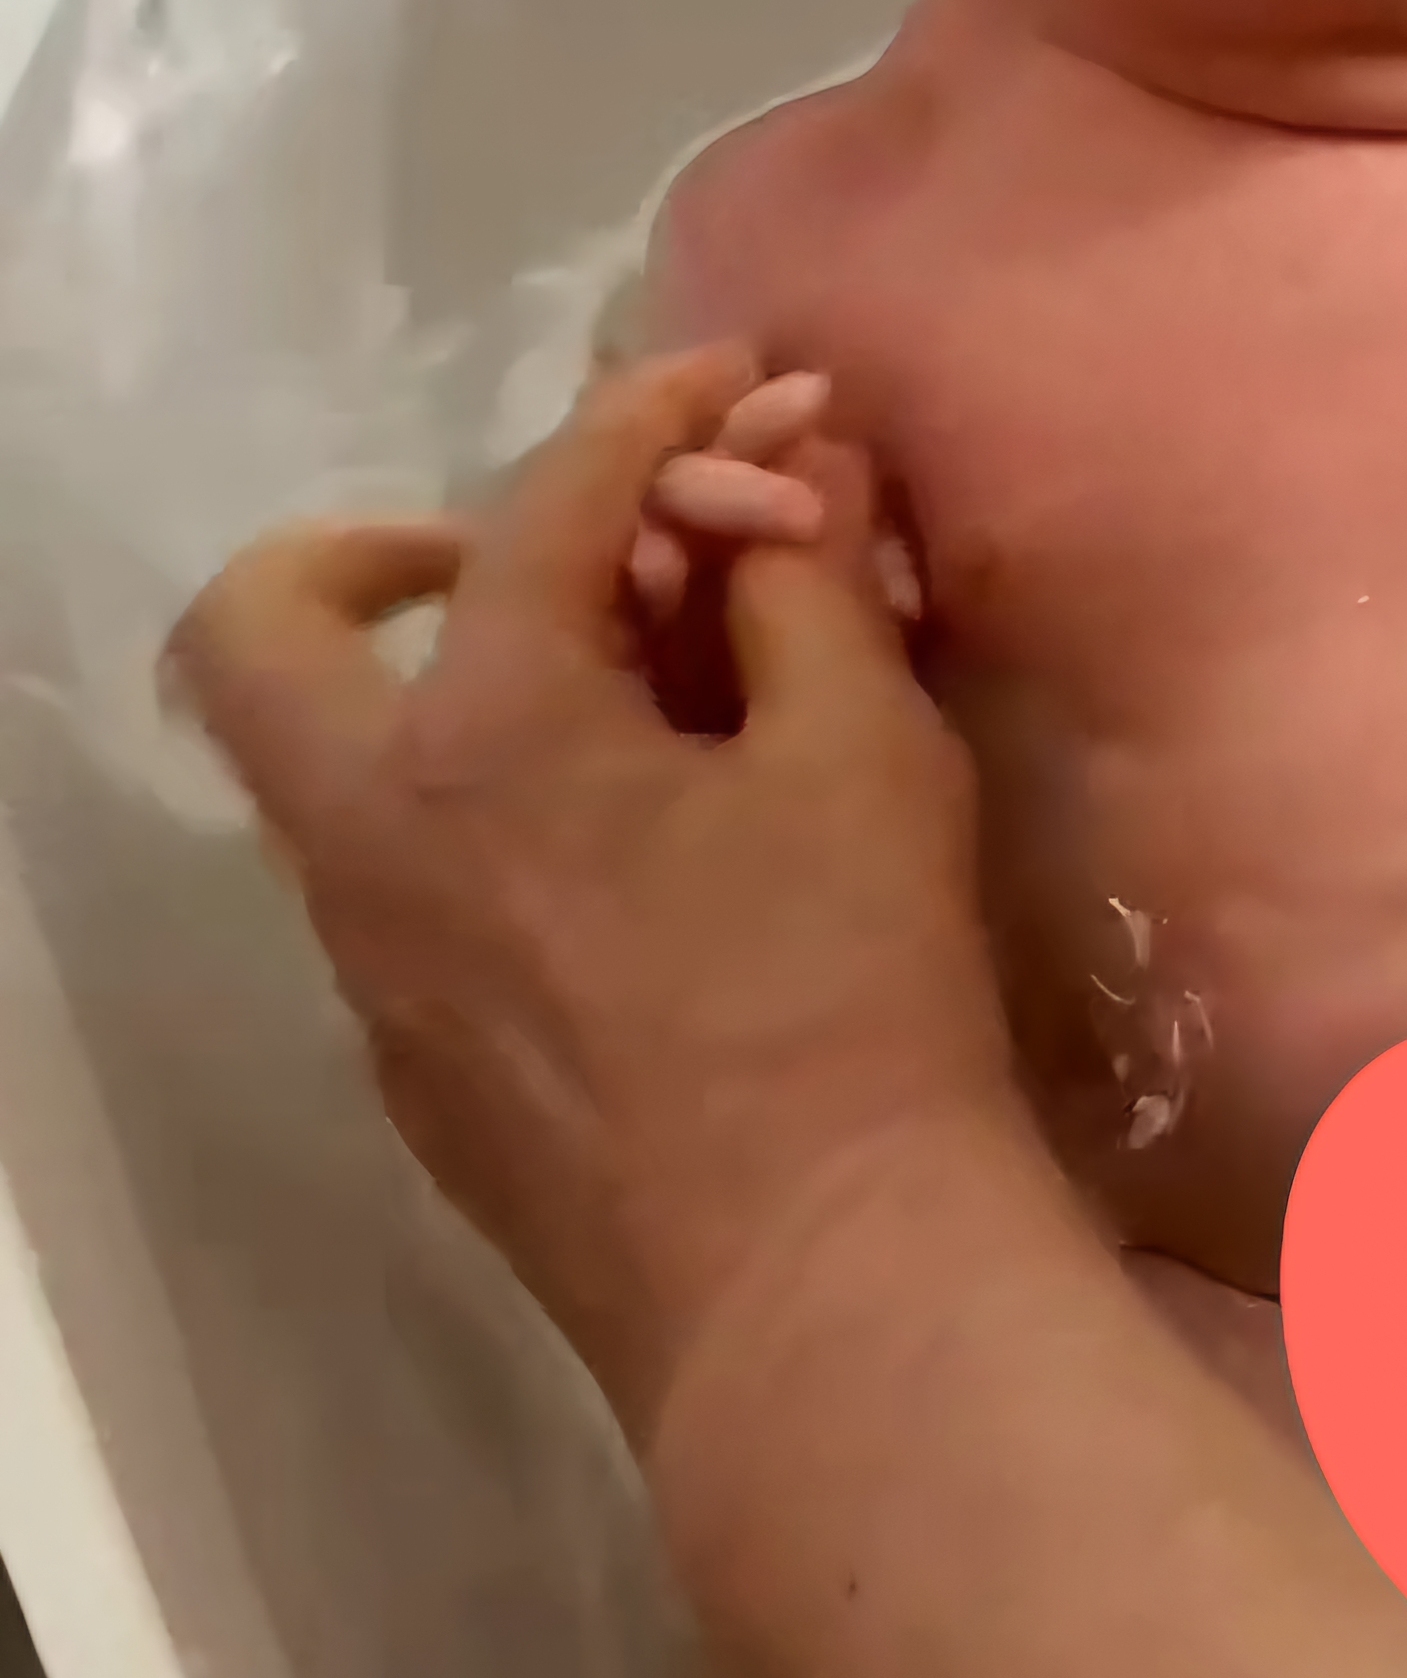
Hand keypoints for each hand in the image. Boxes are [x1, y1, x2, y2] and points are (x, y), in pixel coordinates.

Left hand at [166, 350, 1023, 1442]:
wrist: (815, 1288)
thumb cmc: (852, 998)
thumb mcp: (866, 754)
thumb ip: (809, 587)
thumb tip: (793, 475)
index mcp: (482, 730)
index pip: (546, 501)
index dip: (653, 415)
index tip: (735, 389)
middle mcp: (374, 841)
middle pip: (269, 633)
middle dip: (375, 549)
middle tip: (517, 558)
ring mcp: (378, 975)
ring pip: (335, 778)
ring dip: (452, 699)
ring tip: (633, 716)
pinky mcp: (423, 1081)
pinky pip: (407, 898)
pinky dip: (490, 829)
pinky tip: (637, 874)